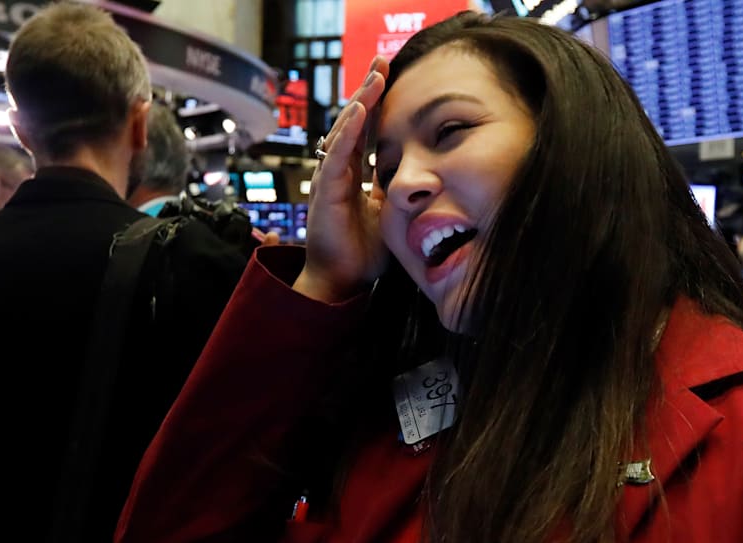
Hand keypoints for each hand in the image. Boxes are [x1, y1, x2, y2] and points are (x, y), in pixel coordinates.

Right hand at [297, 57, 389, 302]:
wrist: (344, 281)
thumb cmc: (363, 252)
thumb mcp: (389, 213)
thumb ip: (396, 191)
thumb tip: (416, 176)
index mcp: (353, 173)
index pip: (366, 129)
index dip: (376, 103)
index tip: (388, 75)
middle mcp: (338, 171)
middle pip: (353, 122)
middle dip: (367, 91)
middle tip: (381, 61)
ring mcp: (330, 180)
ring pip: (344, 132)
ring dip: (360, 103)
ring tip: (375, 77)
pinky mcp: (326, 194)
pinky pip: (337, 157)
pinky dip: (349, 133)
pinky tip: (360, 112)